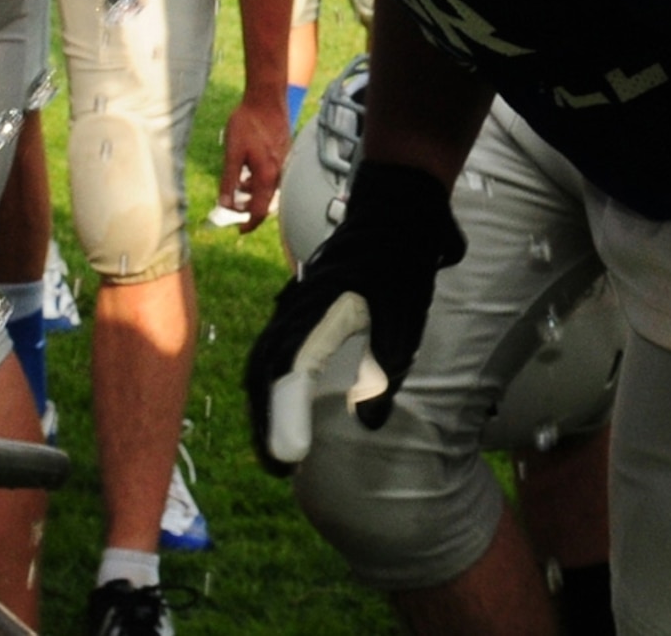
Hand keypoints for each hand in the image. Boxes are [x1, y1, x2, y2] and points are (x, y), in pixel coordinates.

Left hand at [214, 86, 292, 232]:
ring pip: (269, 189)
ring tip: (237, 187)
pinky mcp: (284, 154)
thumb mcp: (232, 153)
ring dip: (253, 194)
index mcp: (267, 176)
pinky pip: (273, 177)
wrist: (266, 98)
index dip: (248, 223)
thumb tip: (224, 204)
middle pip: (266, 202)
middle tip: (233, 208)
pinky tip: (247, 171)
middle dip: (249, 209)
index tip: (237, 229)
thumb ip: (228, 180)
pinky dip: (259, 181)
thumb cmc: (247, 123)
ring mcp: (284, 163)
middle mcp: (279, 173)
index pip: (259, 210)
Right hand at [243, 160, 462, 472]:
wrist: (395, 204)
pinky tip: (284, 399)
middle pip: (264, 369)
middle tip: (279, 465)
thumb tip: (370, 422)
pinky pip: (275, 345)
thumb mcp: (406, 313)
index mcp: (319, 311)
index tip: (285, 460)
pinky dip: (272, 379)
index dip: (281, 417)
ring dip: (266, 401)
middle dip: (266, 419)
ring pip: (265, 357)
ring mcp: (295, 303)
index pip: (286, 372)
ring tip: (277, 443)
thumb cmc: (401, 259)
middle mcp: (297, 307)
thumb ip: (387, 365)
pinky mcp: (301, 303)